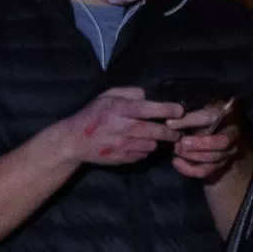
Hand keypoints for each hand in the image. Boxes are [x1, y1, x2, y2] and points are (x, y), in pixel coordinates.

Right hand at [57, 87, 179, 167]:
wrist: (73, 141)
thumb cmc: (91, 115)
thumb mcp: (106, 96)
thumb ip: (129, 93)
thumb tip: (149, 96)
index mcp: (119, 110)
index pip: (150, 109)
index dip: (169, 110)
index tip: (179, 111)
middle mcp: (123, 128)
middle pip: (158, 131)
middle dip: (171, 132)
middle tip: (175, 131)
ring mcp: (123, 146)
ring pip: (152, 145)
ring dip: (154, 141)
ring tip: (150, 137)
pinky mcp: (123, 159)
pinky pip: (143, 155)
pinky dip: (143, 150)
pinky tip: (136, 145)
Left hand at [167, 99, 240, 181]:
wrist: (205, 132)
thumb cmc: (197, 117)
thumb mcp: (193, 111)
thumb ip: (185, 116)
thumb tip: (170, 123)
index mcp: (225, 114)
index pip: (211, 116)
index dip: (191, 120)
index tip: (170, 123)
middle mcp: (232, 134)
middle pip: (221, 142)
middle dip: (199, 144)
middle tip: (180, 142)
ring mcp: (228, 151)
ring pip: (214, 157)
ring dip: (192, 155)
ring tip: (176, 149)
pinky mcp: (219, 165)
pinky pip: (206, 171)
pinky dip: (188, 169)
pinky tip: (176, 162)